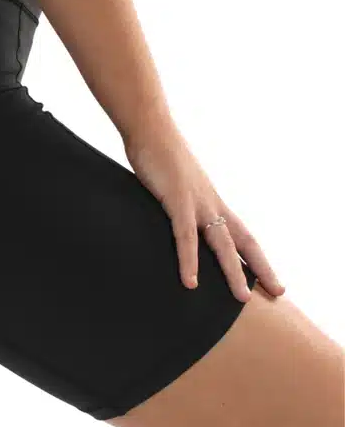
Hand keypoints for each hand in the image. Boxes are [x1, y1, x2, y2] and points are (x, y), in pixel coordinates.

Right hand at [123, 125, 285, 301]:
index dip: (256, 256)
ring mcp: (196, 201)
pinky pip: (186, 237)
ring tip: (241, 298)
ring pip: (221, 242)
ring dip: (232, 271)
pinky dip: (189, 261)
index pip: (242, 232)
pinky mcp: (177, 200)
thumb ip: (178, 202)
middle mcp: (211, 202)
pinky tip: (191, 282)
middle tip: (277, 292)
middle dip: (261, 267)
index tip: (268, 277)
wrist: (150, 128)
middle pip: (243, 239)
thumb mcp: (174, 182)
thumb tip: (172, 216)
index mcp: (211, 200)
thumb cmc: (158, 153)